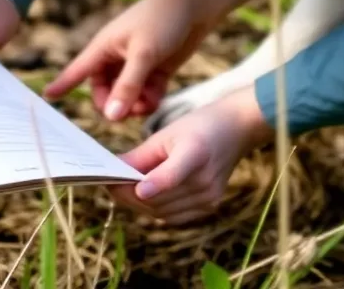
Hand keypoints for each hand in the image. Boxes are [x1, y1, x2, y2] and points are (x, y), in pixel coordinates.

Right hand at [43, 0, 208, 120]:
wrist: (195, 4)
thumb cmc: (163, 19)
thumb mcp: (144, 54)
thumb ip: (127, 86)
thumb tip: (109, 117)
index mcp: (104, 46)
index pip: (78, 70)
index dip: (63, 84)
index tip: (46, 97)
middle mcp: (116, 57)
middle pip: (104, 91)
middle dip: (113, 104)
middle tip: (127, 111)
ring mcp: (136, 64)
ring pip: (126, 96)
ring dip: (134, 105)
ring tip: (147, 104)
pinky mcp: (155, 69)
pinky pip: (145, 94)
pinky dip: (149, 100)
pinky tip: (157, 97)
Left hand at [110, 87, 271, 223]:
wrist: (236, 130)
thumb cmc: (198, 126)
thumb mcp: (167, 133)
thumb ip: (141, 156)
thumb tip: (113, 172)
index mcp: (196, 153)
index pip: (173, 175)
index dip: (154, 185)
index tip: (135, 189)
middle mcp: (205, 180)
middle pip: (161, 199)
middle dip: (130, 195)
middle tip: (108, 184)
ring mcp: (209, 198)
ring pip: (163, 212)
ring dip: (139, 204)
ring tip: (119, 190)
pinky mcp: (209, 207)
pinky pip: (174, 216)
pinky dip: (155, 209)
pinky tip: (142, 196)